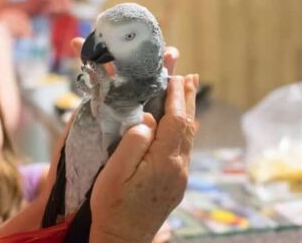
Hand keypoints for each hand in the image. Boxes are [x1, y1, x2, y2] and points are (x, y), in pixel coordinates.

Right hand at [89, 74, 197, 242]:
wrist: (123, 239)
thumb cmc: (112, 205)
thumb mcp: (114, 172)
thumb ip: (132, 143)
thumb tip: (147, 119)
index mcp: (163, 161)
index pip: (176, 120)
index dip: (176, 96)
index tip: (175, 76)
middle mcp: (178, 168)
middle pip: (188, 126)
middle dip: (187, 99)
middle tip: (189, 77)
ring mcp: (179, 177)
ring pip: (188, 138)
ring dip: (187, 113)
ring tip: (186, 93)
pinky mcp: (176, 184)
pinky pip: (184, 149)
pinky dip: (183, 129)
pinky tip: (177, 125)